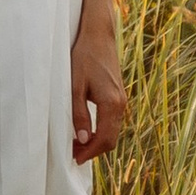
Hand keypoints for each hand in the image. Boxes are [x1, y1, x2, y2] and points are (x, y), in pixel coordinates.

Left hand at [70, 34, 127, 163]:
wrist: (99, 35)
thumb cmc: (84, 57)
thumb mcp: (75, 85)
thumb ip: (79, 114)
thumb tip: (82, 140)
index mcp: (111, 103)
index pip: (104, 139)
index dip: (89, 153)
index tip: (74, 159)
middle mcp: (121, 104)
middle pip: (111, 139)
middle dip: (93, 150)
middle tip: (73, 154)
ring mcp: (121, 100)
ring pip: (112, 131)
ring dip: (96, 141)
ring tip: (76, 143)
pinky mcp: (118, 95)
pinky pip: (112, 121)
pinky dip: (100, 130)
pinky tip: (86, 129)